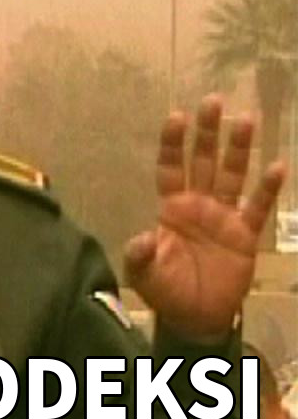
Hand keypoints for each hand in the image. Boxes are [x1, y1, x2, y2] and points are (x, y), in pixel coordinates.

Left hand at [125, 94, 285, 341]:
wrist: (195, 317)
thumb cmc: (165, 290)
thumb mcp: (143, 273)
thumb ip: (141, 254)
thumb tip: (143, 240)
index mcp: (170, 207)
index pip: (171, 167)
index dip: (173, 143)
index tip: (177, 115)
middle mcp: (198, 204)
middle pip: (203, 161)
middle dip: (208, 133)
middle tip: (213, 101)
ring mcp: (223, 216)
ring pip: (232, 175)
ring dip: (239, 148)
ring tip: (246, 118)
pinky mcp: (246, 235)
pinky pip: (258, 207)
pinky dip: (268, 188)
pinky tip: (278, 165)